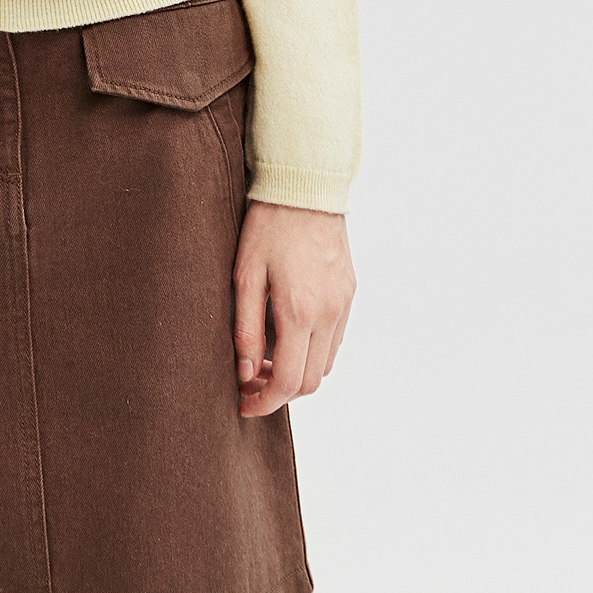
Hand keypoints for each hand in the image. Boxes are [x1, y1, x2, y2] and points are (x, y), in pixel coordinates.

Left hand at [232, 201, 355, 416]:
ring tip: (264, 360)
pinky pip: (334, 341)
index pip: (287, 381)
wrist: (305, 188)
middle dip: (278, 392)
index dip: (264, 402)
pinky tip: (287, 338)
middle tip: (248, 382)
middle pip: (309, 382)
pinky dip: (312, 353)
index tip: (243, 404)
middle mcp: (328, 314)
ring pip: (324, 365)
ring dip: (296, 374)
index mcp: (299, 311)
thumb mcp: (244, 275)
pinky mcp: (349, 294)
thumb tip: (243, 371)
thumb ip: (244, 328)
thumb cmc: (268, 226)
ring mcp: (343, 305)